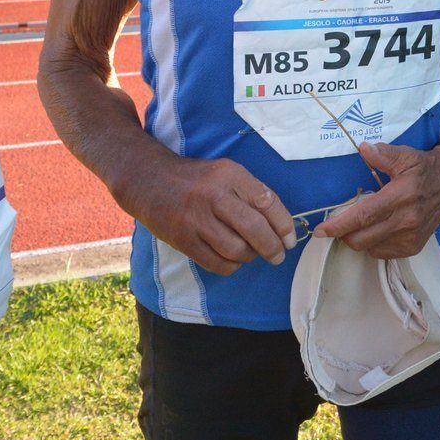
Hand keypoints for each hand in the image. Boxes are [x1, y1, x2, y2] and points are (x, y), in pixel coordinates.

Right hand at [128, 156, 295, 276]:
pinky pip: (216, 263)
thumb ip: (252, 193)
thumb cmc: (197, 179)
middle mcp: (214, 196)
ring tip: (252, 253)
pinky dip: (231, 266)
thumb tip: (280, 226)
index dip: (284, 225)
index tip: (290, 239)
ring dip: (251, 257)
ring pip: (236, 249)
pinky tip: (233, 260)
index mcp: (230, 175)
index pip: (267, 202)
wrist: (149, 180)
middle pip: (254, 229)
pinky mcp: (183, 240)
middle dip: (272, 247)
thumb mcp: (226, 173)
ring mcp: (196, 219)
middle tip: (278, 255)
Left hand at [313, 142, 439, 259]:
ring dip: (358, 238)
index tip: (321, 230)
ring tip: (360, 223)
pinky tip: (377, 229)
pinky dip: (372, 244)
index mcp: (402, 195)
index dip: (340, 225)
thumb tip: (363, 148)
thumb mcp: (406, 155)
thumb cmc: (425, 168)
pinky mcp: (414, 247)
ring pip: (369, 248)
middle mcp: (407, 220)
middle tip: (339, 223)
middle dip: (344, 234)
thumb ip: (383, 154)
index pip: (364, 215)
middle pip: (362, 238)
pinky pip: (381, 253)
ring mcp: (411, 237)